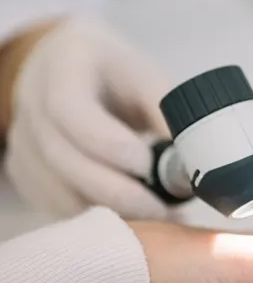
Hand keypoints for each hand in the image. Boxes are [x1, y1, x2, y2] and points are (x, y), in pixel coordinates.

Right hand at [4, 17, 171, 219]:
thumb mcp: (148, 79)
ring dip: (109, 211)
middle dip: (117, 192)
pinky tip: (131, 218)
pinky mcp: (25, 170)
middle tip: (163, 210)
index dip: (110, 144)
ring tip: (155, 217)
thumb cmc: (119, 74)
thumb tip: (200, 163)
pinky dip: (95, 218)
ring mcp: (22, 138)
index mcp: (65, 64)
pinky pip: (55, 206)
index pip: (70, 108)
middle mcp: (32, 100)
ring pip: (57, 190)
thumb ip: (169, 115)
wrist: (74, 68)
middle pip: (63, 158)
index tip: (149, 165)